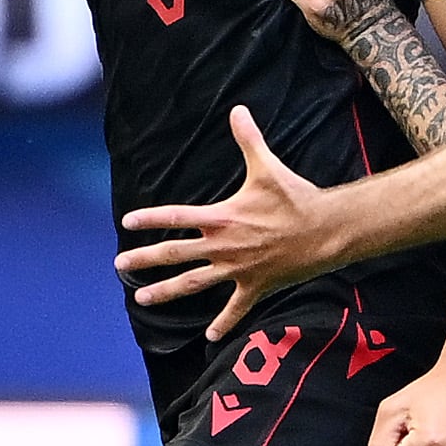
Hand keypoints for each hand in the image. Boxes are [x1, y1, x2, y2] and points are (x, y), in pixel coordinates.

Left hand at [115, 105, 344, 338]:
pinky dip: (223, 323)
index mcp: (221, 218)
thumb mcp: (268, 167)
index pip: (176, 217)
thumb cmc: (296, 197)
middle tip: (119, 265)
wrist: (325, 230)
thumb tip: (238, 109)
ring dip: (166, 292)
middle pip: (174, 253)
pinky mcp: (255, 286)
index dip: (150, 218)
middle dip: (144, 259)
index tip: (127, 222)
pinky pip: (235, 308)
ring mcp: (237, 269)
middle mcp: (223, 246)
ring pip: (193, 284)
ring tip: (141, 300)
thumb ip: (249, 140)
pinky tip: (208, 336)